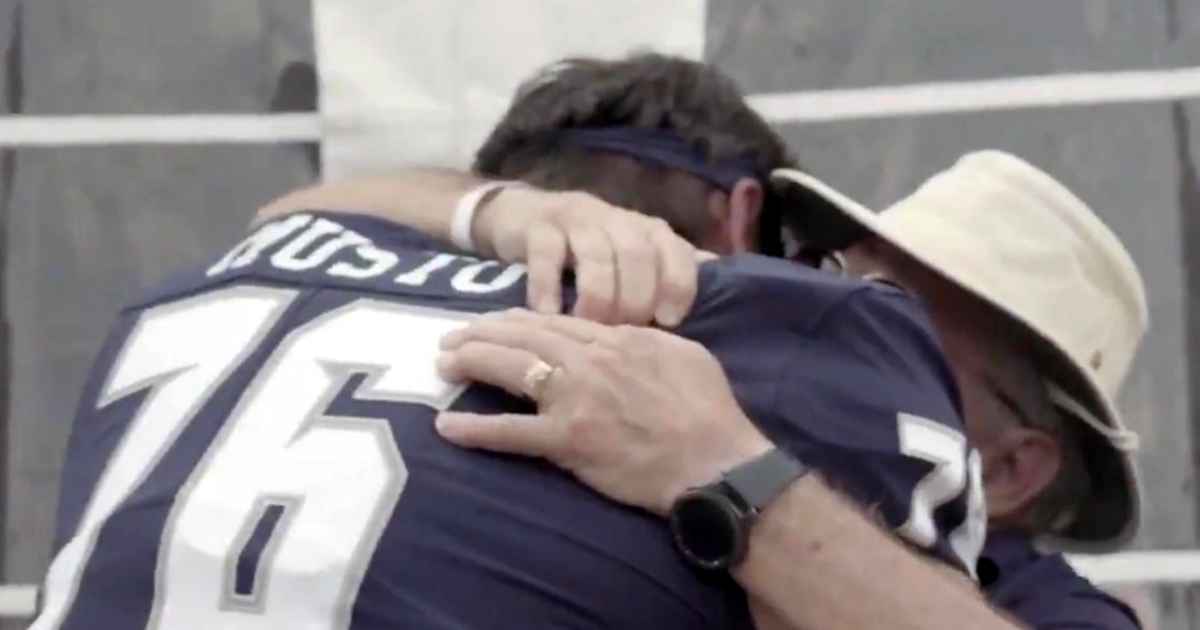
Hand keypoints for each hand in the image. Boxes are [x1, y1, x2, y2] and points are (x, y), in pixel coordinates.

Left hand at [433, 309, 772, 514]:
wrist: (716, 461)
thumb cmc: (710, 411)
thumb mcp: (683, 354)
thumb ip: (644, 338)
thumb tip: (623, 331)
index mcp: (617, 338)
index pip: (555, 321)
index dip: (517, 320)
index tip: (494, 322)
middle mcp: (589, 361)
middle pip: (524, 336)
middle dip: (482, 333)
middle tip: (452, 337)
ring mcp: (575, 399)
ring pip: (511, 369)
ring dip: (471, 362)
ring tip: (442, 363)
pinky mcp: (568, 440)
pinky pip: (511, 433)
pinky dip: (475, 430)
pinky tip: (445, 426)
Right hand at [472, 187, 700, 326]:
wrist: (524, 216)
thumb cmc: (588, 251)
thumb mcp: (631, 259)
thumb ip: (667, 275)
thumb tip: (723, 300)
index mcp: (649, 231)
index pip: (678, 251)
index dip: (678, 284)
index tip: (669, 321)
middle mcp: (619, 220)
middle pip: (638, 254)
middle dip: (635, 297)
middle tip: (622, 333)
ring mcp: (578, 219)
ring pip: (597, 254)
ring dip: (597, 295)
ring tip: (590, 329)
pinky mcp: (538, 226)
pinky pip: (547, 254)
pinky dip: (548, 287)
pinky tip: (549, 315)